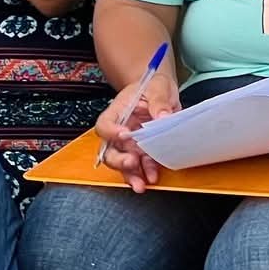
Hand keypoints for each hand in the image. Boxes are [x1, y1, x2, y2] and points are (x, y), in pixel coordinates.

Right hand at [96, 69, 181, 193]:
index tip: (124, 135)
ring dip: (130, 174)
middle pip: (109, 150)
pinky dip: (146, 172)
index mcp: (118, 111)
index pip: (106, 124)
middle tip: (131, 162)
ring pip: (122, 163)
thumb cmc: (154, 86)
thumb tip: (162, 116)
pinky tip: (152, 177)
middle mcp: (119, 130)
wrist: (161, 92)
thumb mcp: (158, 86)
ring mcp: (129, 143)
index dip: (111, 132)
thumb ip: (159, 100)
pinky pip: (140, 165)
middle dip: (118, 160)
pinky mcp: (142, 151)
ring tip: (140, 184)